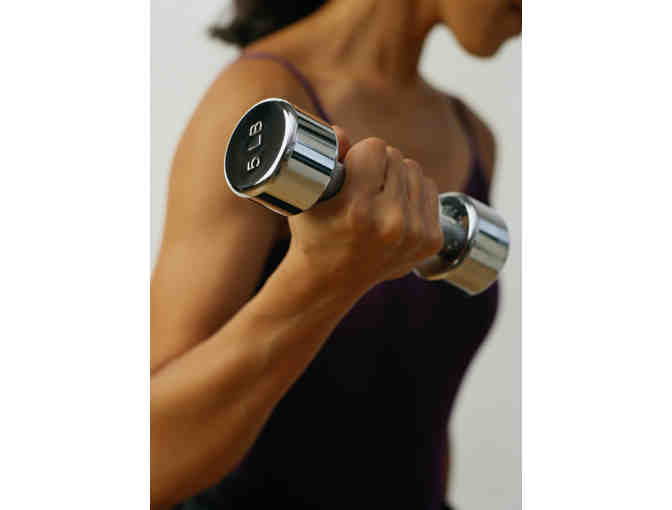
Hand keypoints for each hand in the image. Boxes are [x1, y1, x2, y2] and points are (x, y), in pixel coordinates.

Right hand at [287, 127, 443, 291]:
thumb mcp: (308, 197)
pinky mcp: (431, 240)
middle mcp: (391, 223)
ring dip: (398, 177)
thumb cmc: (315, 233)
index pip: (375, 148)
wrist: (331, 282)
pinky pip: (431, 190)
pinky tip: (396, 208)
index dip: (360, 154)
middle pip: (397, 156)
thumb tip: (341, 132)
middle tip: (363, 185)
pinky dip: (414, 193)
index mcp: (358, 210)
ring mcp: (414, 234)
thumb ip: (324, 159)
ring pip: (415, 171)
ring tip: (379, 196)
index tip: (351, 169)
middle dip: (379, 164)